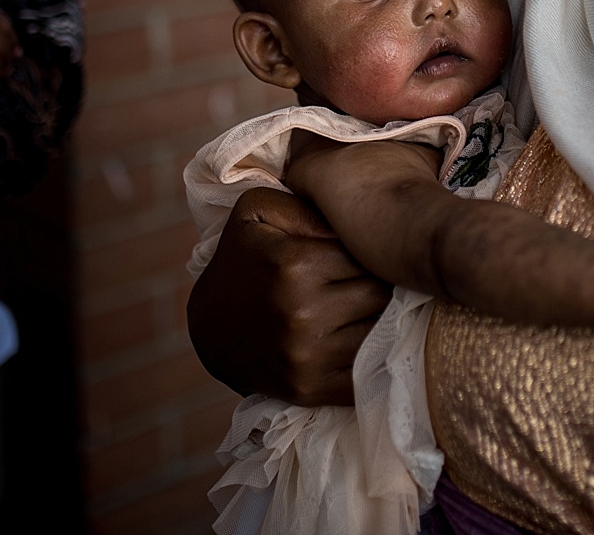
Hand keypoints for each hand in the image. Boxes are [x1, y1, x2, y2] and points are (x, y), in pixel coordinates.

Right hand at [187, 186, 392, 405]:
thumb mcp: (257, 212)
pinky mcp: (310, 390)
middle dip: (383, 283)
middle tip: (376, 278)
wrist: (210, 328)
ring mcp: (306, 357)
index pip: (366, 252)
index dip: (370, 248)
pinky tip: (365, 338)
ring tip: (370, 305)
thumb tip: (352, 222)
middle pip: (380, 293)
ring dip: (382, 319)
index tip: (369, 248)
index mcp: (293, 265)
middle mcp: (301, 313)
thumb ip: (306, 204)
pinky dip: (375, 357)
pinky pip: (366, 374)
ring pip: (380, 332)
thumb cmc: (243, 259)